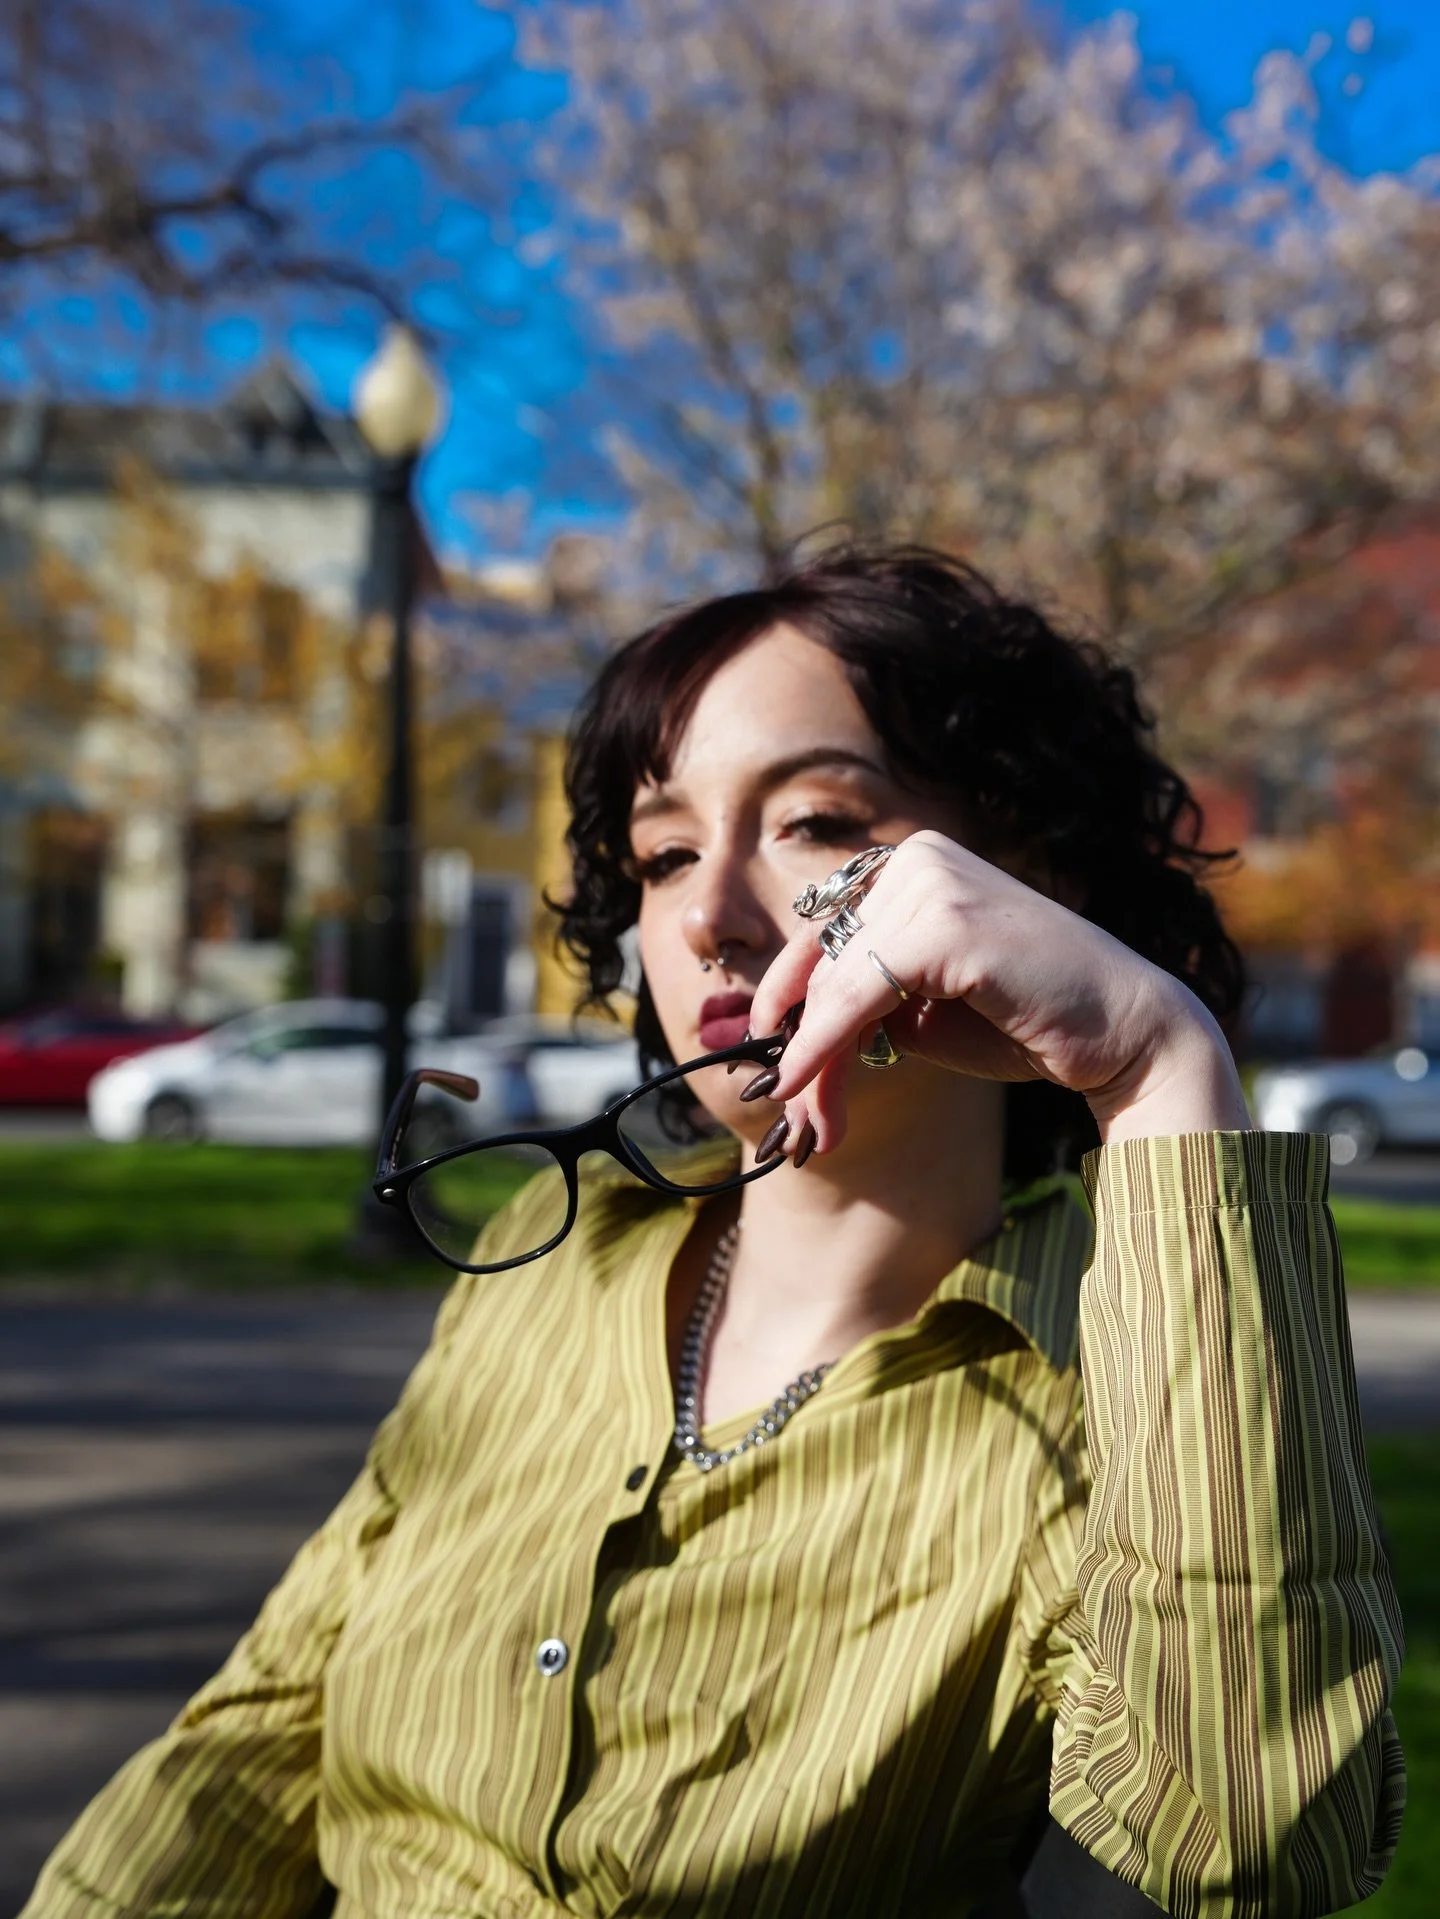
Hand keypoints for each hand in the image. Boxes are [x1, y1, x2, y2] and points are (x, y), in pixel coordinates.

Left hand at [749, 830, 1249, 1154]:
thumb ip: (863, 1004)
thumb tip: (788, 1034)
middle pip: (823, 961)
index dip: (791, 1004)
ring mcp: (932, 882)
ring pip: (834, 983)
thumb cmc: (1028, 1022)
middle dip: (801, 1045)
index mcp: (912, 866)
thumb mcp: (923, 1011)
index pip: (827, 938)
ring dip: (813, 1061)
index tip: (774, 1066)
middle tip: (793, 1115)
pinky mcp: (943, 922)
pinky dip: (823, 1043)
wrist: (1125, 1034)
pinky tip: (803, 1086)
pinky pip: (856, 992)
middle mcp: (916, 859)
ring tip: (811, 1127)